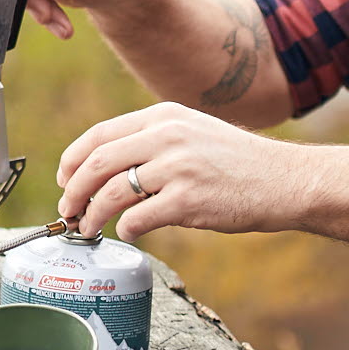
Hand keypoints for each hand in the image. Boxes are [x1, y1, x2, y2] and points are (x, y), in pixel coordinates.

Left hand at [56, 101, 306, 242]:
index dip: (73, 160)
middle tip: (68, 211)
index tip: (65, 180)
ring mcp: (177, 168)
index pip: (100, 134)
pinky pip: (137, 219)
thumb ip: (152, 143)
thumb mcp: (192, 132)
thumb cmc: (237, 162)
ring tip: (89, 228)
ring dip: (92, 215)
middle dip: (74, 191)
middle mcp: (167, 136)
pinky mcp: (187, 201)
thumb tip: (104, 171)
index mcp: (163, 116)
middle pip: (97, 163)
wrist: (283, 179)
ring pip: (111, 193)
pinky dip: (126, 230)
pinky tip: (131, 233)